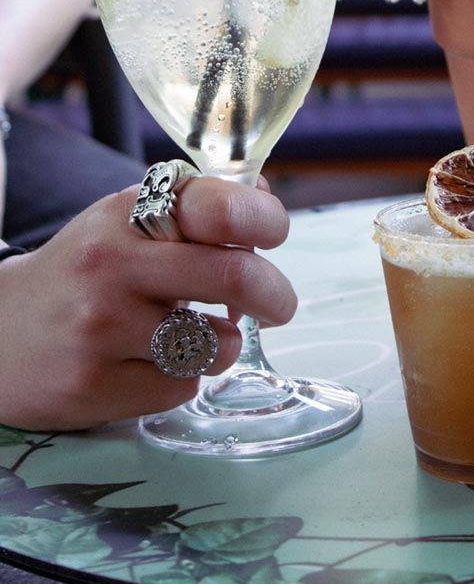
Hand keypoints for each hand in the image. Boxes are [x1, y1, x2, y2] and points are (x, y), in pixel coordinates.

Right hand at [0, 177, 294, 430]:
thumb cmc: (86, 271)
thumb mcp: (128, 223)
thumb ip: (195, 211)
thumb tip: (267, 196)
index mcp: (131, 211)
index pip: (220, 207)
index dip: (266, 222)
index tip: (275, 238)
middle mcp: (113, 261)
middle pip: (234, 276)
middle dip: (275, 295)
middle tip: (278, 305)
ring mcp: (100, 324)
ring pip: (214, 343)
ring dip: (222, 344)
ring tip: (196, 336)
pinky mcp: (92, 383)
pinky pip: (180, 386)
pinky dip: (182, 379)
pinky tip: (149, 363)